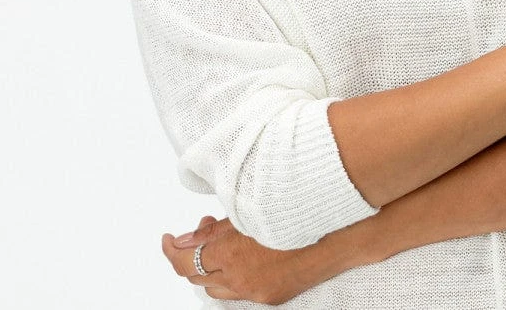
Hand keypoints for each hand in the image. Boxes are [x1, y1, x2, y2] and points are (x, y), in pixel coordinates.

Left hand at [162, 215, 335, 304]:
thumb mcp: (249, 211)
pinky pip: (239, 291)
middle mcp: (240, 278)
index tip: (168, 239)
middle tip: (201, 230)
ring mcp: (255, 290)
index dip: (171, 251)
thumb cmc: (296, 210)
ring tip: (222, 240)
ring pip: (216, 288)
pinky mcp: (271, 296)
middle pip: (197, 276)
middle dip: (193, 253)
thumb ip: (214, 229)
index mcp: (231, 253)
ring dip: (211, 267)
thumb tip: (186, 238)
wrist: (337, 231)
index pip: (185, 260)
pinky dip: (232, 276)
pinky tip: (241, 254)